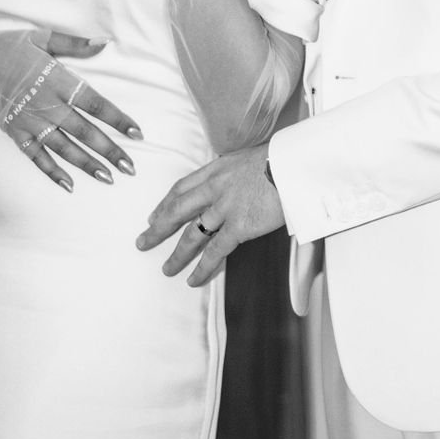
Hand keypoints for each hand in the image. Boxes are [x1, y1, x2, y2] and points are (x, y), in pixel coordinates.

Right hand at [0, 27, 141, 190]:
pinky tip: (68, 185)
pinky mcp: (16, 134)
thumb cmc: (7, 47)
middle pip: (84, 132)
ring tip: (108, 177)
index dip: (117, 119)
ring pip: (64, 148)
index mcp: (59, 81)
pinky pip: (37, 157)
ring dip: (87, 164)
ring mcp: (31, 122)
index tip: (137, 133)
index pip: (95, 103)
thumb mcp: (42, 37)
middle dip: (109, 150)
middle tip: (131, 167)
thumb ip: (75, 44)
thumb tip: (105, 42)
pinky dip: (52, 172)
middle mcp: (48, 106)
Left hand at [136, 146, 283, 284]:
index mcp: (217, 168)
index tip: (153, 215)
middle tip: (143, 242)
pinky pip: (215, 251)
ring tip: (167, 269)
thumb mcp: (248, 158)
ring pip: (191, 235)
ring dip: (177, 255)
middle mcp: (215, 187)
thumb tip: (231, 183)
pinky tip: (193, 280)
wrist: (296, 165)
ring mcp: (225, 207)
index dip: (165, 203)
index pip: (182, 187)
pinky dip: (202, 268)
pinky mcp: (239, 226)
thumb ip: (233, 173)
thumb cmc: (280, 159)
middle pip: (177, 210)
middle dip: (157, 229)